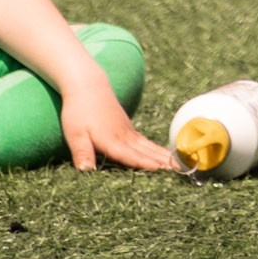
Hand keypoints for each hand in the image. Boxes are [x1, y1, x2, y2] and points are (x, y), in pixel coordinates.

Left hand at [58, 64, 178, 172]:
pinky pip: (146, 142)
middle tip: (183, 171)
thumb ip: (82, 153)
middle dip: (164, 163)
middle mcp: (124, 137)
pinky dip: (157, 150)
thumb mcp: (74, 135)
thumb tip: (86, 171)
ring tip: (180, 166)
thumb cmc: (78, 111)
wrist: (88, 86)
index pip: (132, 156)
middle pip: (147, 152)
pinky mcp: (128, 129)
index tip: (164, 172)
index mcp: (112, 140)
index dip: (146, 165)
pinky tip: (165, 155)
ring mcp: (128, 132)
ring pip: (150, 147)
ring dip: (165, 157)